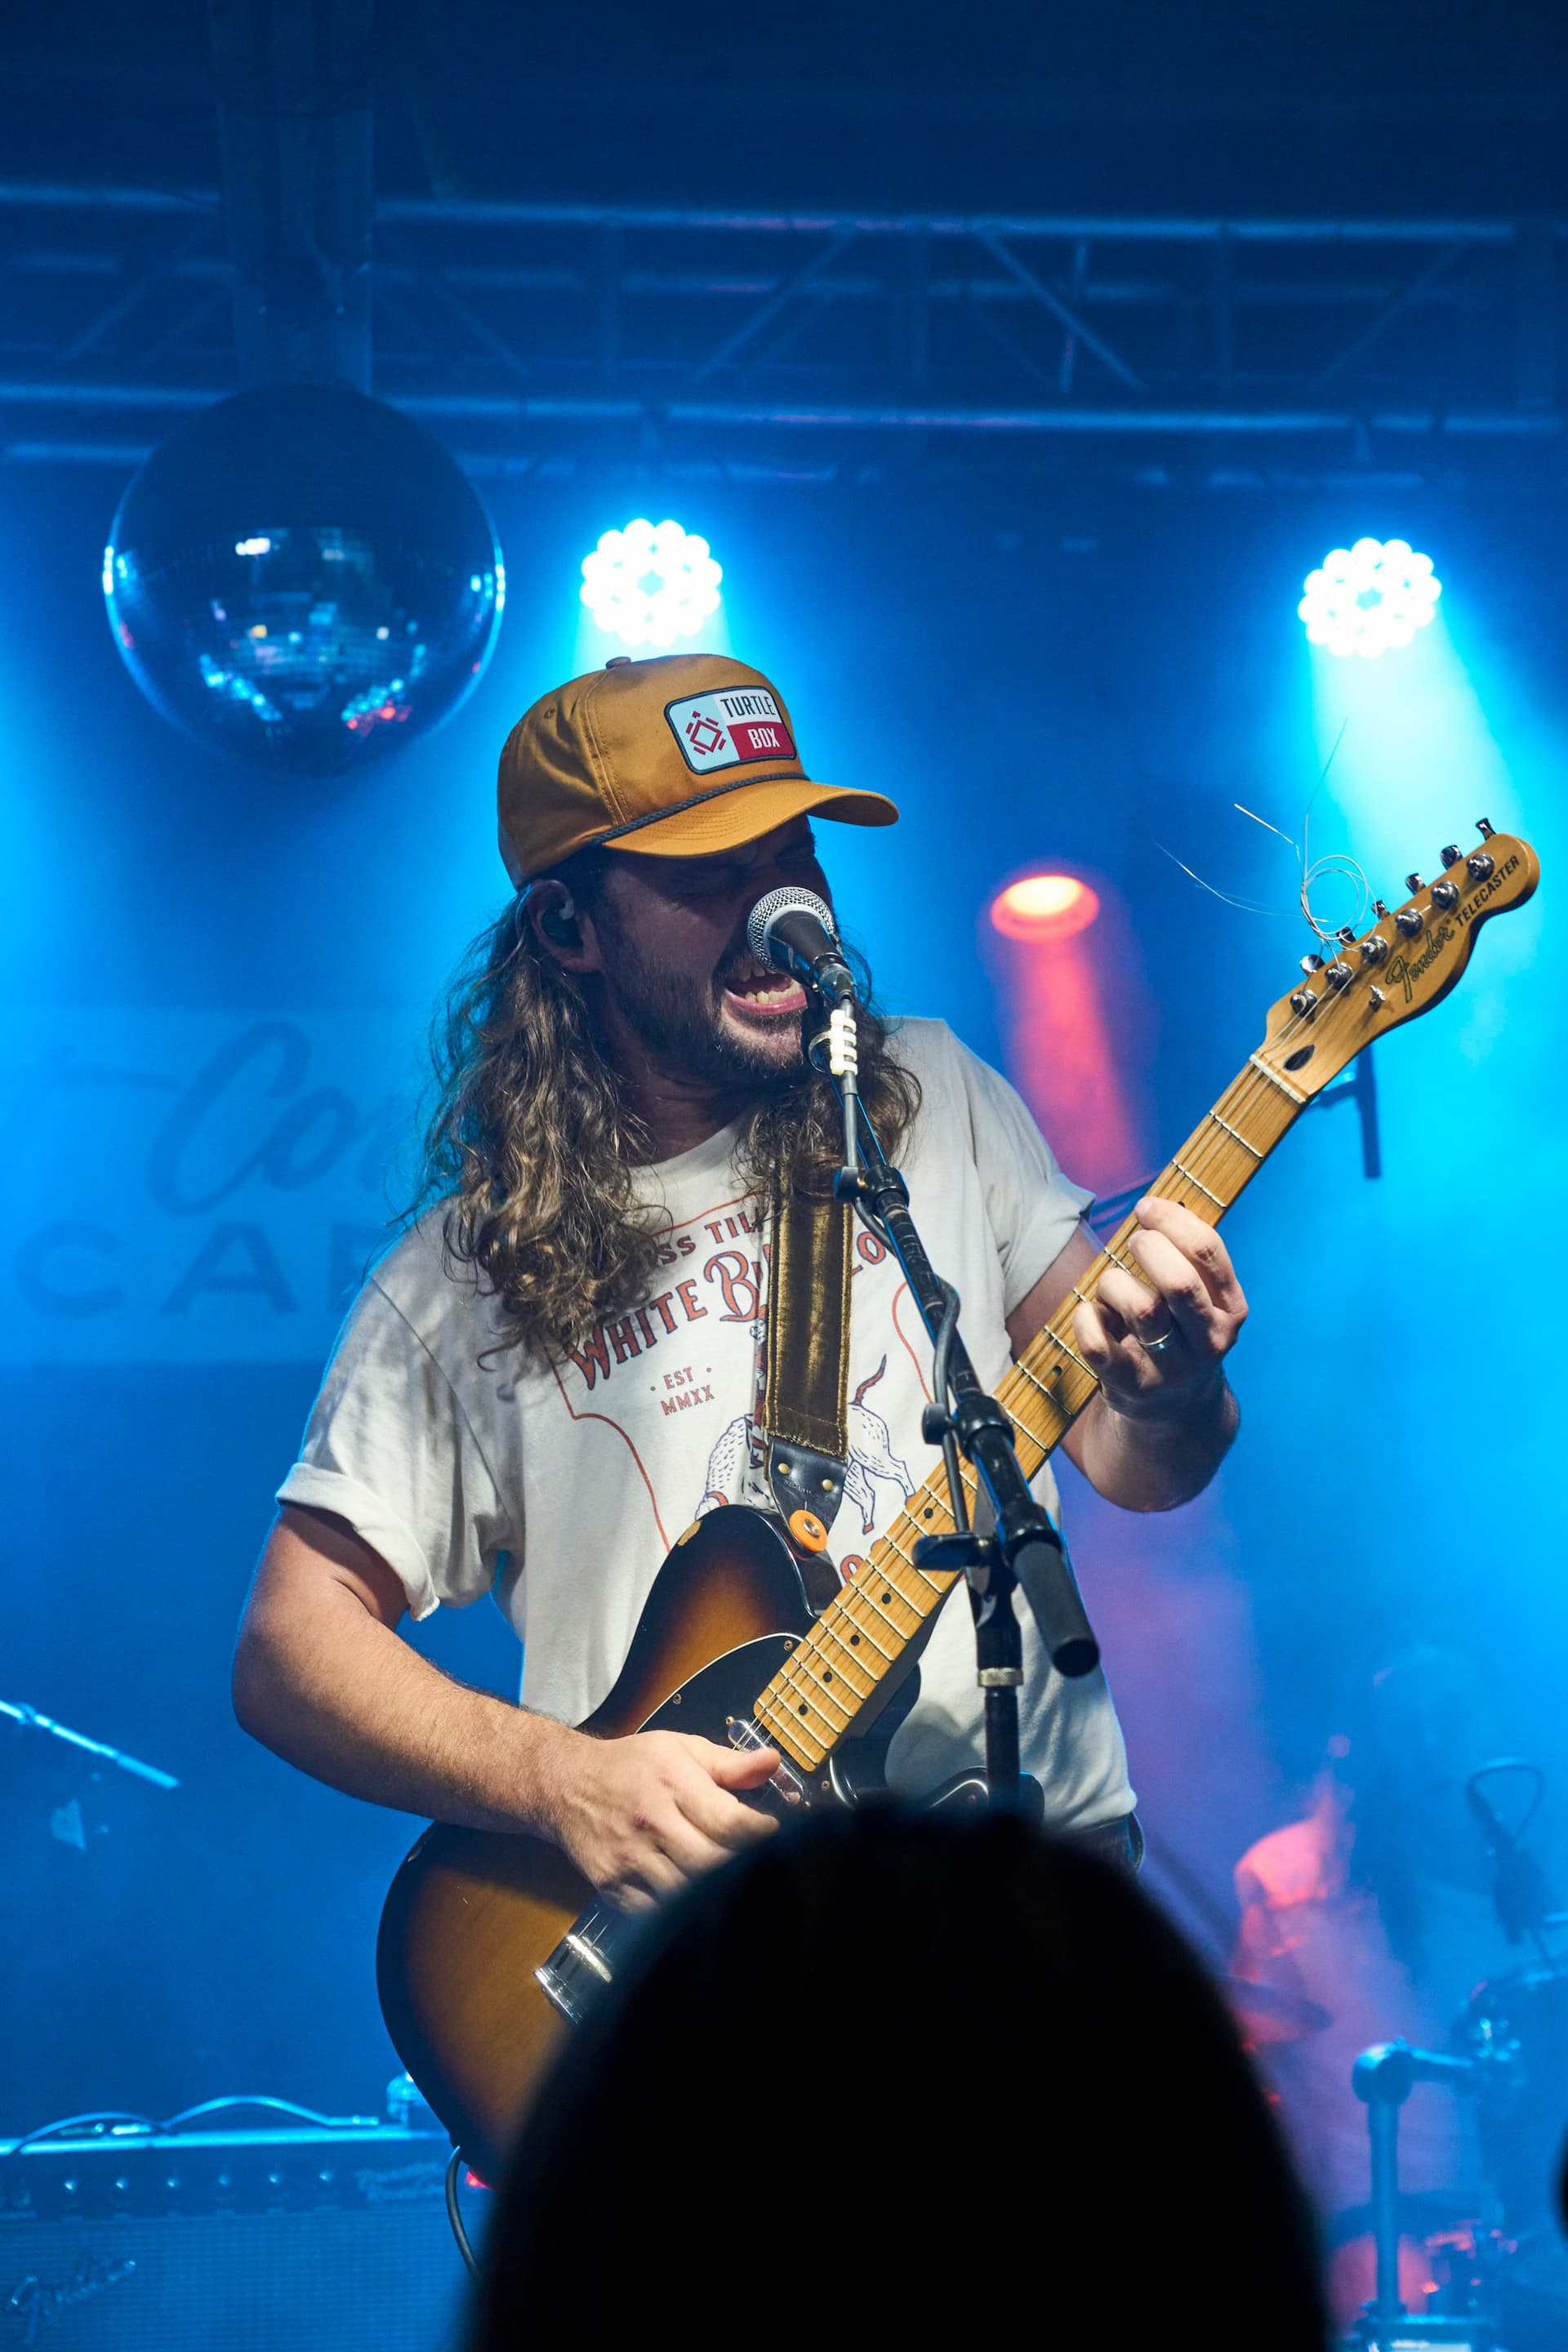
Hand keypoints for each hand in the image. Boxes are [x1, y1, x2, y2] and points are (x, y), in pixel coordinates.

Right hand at [536, 1727, 780, 1912]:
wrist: (566, 1785)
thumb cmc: (631, 1766)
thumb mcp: (681, 1748)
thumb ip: (729, 1762)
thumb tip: (773, 1763)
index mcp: (672, 1782)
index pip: (727, 1821)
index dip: (759, 1833)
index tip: (770, 1831)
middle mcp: (650, 1822)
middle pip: (710, 1863)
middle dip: (739, 1865)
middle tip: (754, 1860)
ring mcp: (629, 1859)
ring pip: (684, 1892)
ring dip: (712, 1890)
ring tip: (727, 1879)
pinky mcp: (612, 1886)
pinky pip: (655, 1912)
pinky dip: (679, 1909)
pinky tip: (692, 1896)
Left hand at [1073, 1196, 1246, 1419]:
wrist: (1175, 1408)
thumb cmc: (1180, 1332)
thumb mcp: (1201, 1298)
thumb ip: (1187, 1256)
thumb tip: (1152, 1207)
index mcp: (1231, 1310)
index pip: (1207, 1252)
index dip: (1172, 1220)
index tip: (1146, 1208)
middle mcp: (1209, 1342)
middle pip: (1179, 1283)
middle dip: (1148, 1248)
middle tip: (1134, 1243)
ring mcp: (1171, 1369)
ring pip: (1140, 1309)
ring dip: (1114, 1283)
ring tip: (1112, 1287)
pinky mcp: (1130, 1387)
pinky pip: (1098, 1345)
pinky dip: (1086, 1319)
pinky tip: (1091, 1314)